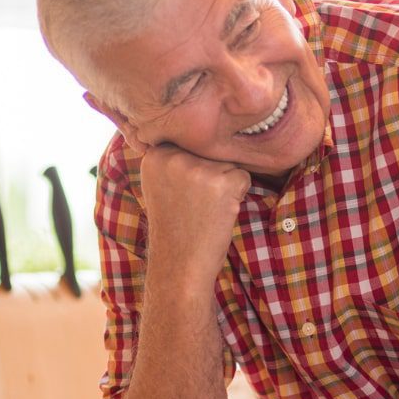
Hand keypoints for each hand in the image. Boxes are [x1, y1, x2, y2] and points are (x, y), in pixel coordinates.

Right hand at [139, 145, 250, 293]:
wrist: (179, 265)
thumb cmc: (175, 226)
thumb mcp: (159, 184)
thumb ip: (172, 158)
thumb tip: (200, 132)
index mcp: (155, 155)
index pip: (190, 143)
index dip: (192, 169)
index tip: (181, 193)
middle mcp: (173, 157)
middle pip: (210, 151)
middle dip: (209, 175)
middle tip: (194, 205)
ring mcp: (198, 169)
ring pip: (227, 163)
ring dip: (223, 185)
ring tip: (204, 210)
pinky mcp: (222, 182)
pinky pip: (243, 177)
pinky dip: (237, 196)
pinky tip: (217, 214)